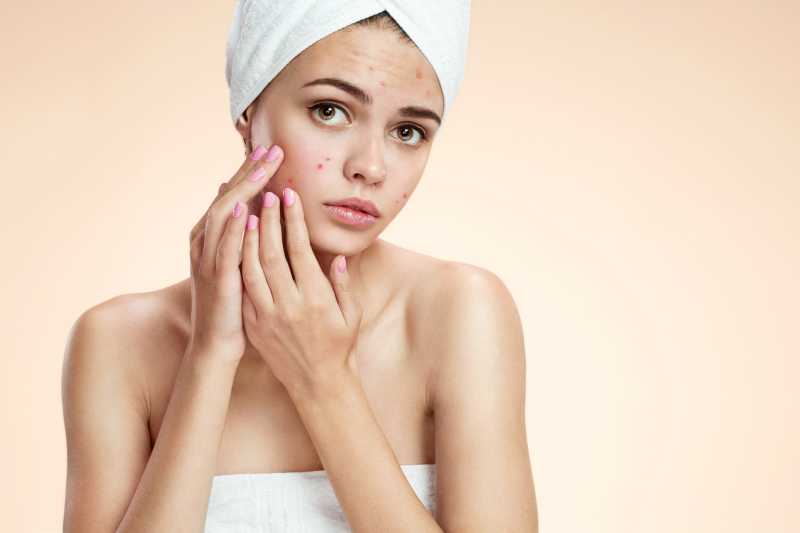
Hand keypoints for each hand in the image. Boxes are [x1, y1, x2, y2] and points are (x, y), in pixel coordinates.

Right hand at [186, 144, 283, 363]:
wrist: (216, 343)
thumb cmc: (233, 305)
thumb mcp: (238, 265)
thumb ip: (242, 239)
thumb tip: (251, 210)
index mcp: (212, 238)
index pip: (232, 196)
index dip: (249, 172)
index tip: (270, 151)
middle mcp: (205, 242)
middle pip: (227, 197)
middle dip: (249, 171)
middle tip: (271, 148)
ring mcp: (208, 259)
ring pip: (223, 215)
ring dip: (244, 189)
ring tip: (263, 167)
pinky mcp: (217, 278)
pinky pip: (224, 248)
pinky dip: (232, 227)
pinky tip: (243, 208)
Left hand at [239, 186, 363, 394]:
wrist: (318, 385)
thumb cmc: (340, 346)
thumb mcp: (351, 315)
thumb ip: (343, 284)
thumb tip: (335, 256)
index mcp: (316, 299)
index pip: (300, 250)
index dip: (293, 221)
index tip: (289, 196)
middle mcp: (289, 305)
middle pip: (272, 254)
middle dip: (267, 221)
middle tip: (267, 194)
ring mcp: (267, 316)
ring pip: (252, 269)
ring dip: (248, 238)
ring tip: (248, 211)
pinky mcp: (254, 326)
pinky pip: (243, 289)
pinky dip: (239, 264)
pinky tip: (237, 245)